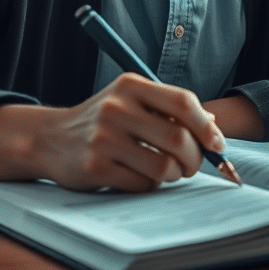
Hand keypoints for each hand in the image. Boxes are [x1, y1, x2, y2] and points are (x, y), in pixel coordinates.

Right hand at [0, 74, 225, 192]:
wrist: (51, 138)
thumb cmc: (103, 120)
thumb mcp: (130, 100)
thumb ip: (168, 109)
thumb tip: (213, 125)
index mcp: (130, 85)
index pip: (182, 102)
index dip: (206, 125)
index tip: (216, 143)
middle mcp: (116, 108)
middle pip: (178, 139)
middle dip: (194, 159)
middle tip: (191, 166)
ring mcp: (104, 138)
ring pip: (163, 167)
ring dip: (173, 175)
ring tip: (165, 171)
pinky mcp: (95, 167)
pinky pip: (142, 184)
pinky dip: (148, 184)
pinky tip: (137, 175)